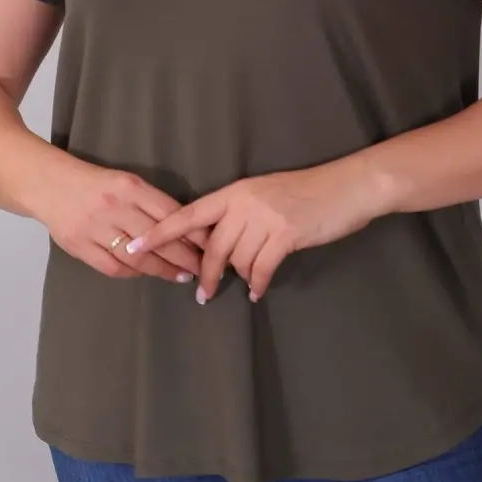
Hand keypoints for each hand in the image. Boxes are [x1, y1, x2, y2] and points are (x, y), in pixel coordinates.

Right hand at [33, 160, 209, 283]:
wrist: (50, 185)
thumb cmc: (96, 184)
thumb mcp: (126, 182)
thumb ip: (151, 203)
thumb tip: (185, 227)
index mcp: (130, 187)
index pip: (169, 213)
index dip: (192, 233)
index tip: (210, 246)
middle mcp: (115, 207)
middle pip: (158, 238)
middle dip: (184, 257)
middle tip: (202, 268)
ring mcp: (96, 228)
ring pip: (137, 257)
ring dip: (162, 270)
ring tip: (180, 276)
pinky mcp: (80, 246)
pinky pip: (112, 267)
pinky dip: (132, 273)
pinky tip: (145, 274)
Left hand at [129, 163, 386, 301]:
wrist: (347, 187)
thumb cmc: (307, 192)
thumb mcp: (266, 195)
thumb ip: (241, 215)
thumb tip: (219, 244)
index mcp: (235, 191)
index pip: (188, 213)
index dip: (160, 232)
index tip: (134, 246)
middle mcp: (245, 202)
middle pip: (212, 246)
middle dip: (205, 273)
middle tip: (201, 294)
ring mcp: (266, 217)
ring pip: (238, 259)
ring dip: (237, 278)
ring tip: (240, 289)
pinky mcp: (286, 234)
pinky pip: (262, 267)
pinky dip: (258, 282)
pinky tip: (258, 290)